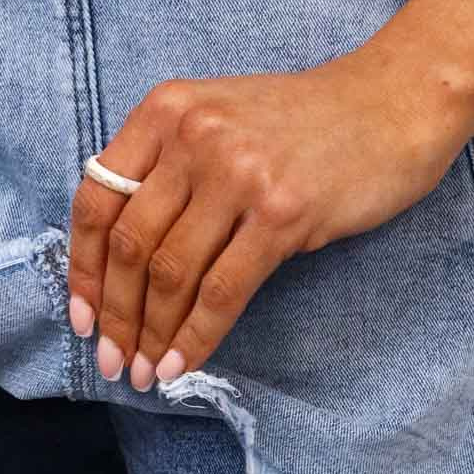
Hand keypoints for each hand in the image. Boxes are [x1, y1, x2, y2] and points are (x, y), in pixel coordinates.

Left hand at [65, 48, 473, 391]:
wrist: (392, 103)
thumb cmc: (304, 121)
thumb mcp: (218, 118)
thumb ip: (168, 166)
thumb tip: (120, 259)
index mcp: (166, 110)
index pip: (97, 199)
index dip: (83, 267)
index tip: (81, 315)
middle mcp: (194, 136)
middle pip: (131, 244)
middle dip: (115, 315)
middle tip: (110, 359)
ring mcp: (238, 174)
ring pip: (172, 273)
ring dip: (151, 334)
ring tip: (144, 371)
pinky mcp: (282, 214)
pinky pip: (223, 290)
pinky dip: (196, 336)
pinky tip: (182, 363)